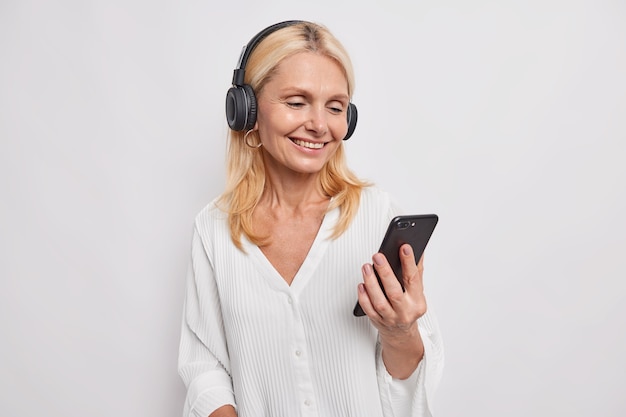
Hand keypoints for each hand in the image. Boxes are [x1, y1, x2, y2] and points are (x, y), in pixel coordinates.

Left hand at [357, 244, 426, 377]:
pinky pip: (368, 309)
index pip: (413, 279)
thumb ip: (417, 271)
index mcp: (417, 302)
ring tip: (366, 267)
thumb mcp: (417, 292)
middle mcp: (405, 311)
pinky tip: (361, 284)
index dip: (409, 263)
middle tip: (377, 256)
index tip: (404, 247)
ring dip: (371, 283)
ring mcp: (390, 318)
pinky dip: (364, 297)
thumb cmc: (409, 308)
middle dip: (385, 273)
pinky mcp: (377, 321)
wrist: (401, 333)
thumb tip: (418, 251)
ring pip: (379, 301)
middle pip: (394, 292)